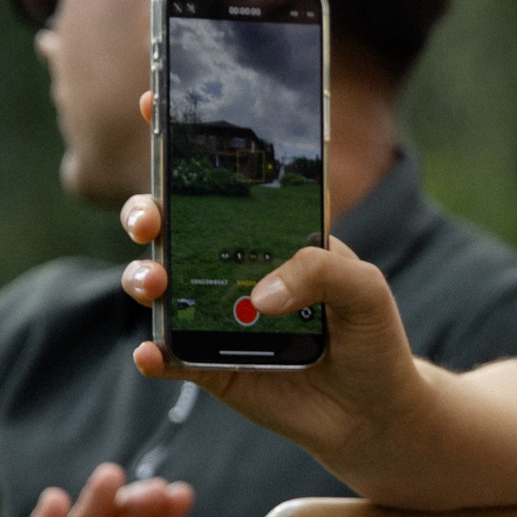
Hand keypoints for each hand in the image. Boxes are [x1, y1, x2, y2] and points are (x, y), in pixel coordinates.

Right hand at [118, 96, 432, 472]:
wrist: (376, 414)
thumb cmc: (374, 338)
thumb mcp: (365, 289)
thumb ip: (322, 272)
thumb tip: (260, 296)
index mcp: (267, 233)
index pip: (219, 178)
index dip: (182, 139)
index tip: (152, 102)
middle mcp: (229, 267)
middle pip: (169, 225)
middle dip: (144, 211)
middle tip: (149, 219)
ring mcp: (213, 316)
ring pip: (156, 285)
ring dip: (141, 278)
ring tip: (153, 284)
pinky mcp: (208, 367)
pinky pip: (169, 356)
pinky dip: (154, 353)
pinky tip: (152, 353)